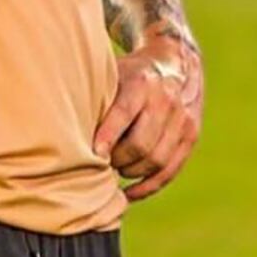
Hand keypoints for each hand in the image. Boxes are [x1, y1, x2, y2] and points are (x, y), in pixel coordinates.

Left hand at [96, 33, 204, 203]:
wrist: (174, 63)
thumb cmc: (129, 75)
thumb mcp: (112, 75)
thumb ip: (96, 101)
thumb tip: (65, 135)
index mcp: (141, 83)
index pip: (123, 114)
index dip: (107, 138)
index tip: (93, 155)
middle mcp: (166, 101)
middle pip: (141, 145)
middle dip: (117, 160)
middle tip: (101, 162)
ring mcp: (183, 120)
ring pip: (156, 161)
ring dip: (131, 173)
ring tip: (116, 169)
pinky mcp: (191, 136)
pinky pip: (170, 170)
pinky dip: (149, 186)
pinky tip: (130, 193)